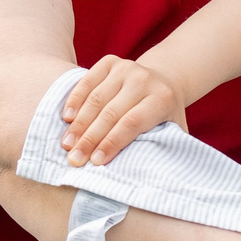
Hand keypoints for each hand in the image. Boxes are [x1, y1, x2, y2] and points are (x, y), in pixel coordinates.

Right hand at [62, 55, 189, 165]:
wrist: (164, 82)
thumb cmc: (165, 117)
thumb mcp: (173, 131)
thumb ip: (163, 148)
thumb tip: (148, 178)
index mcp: (162, 98)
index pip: (132, 123)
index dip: (112, 142)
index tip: (96, 163)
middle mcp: (144, 79)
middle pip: (111, 112)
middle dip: (90, 138)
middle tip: (74, 159)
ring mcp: (126, 67)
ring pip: (96, 98)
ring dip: (79, 124)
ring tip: (67, 145)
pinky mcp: (110, 61)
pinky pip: (87, 81)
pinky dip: (75, 100)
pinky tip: (67, 119)